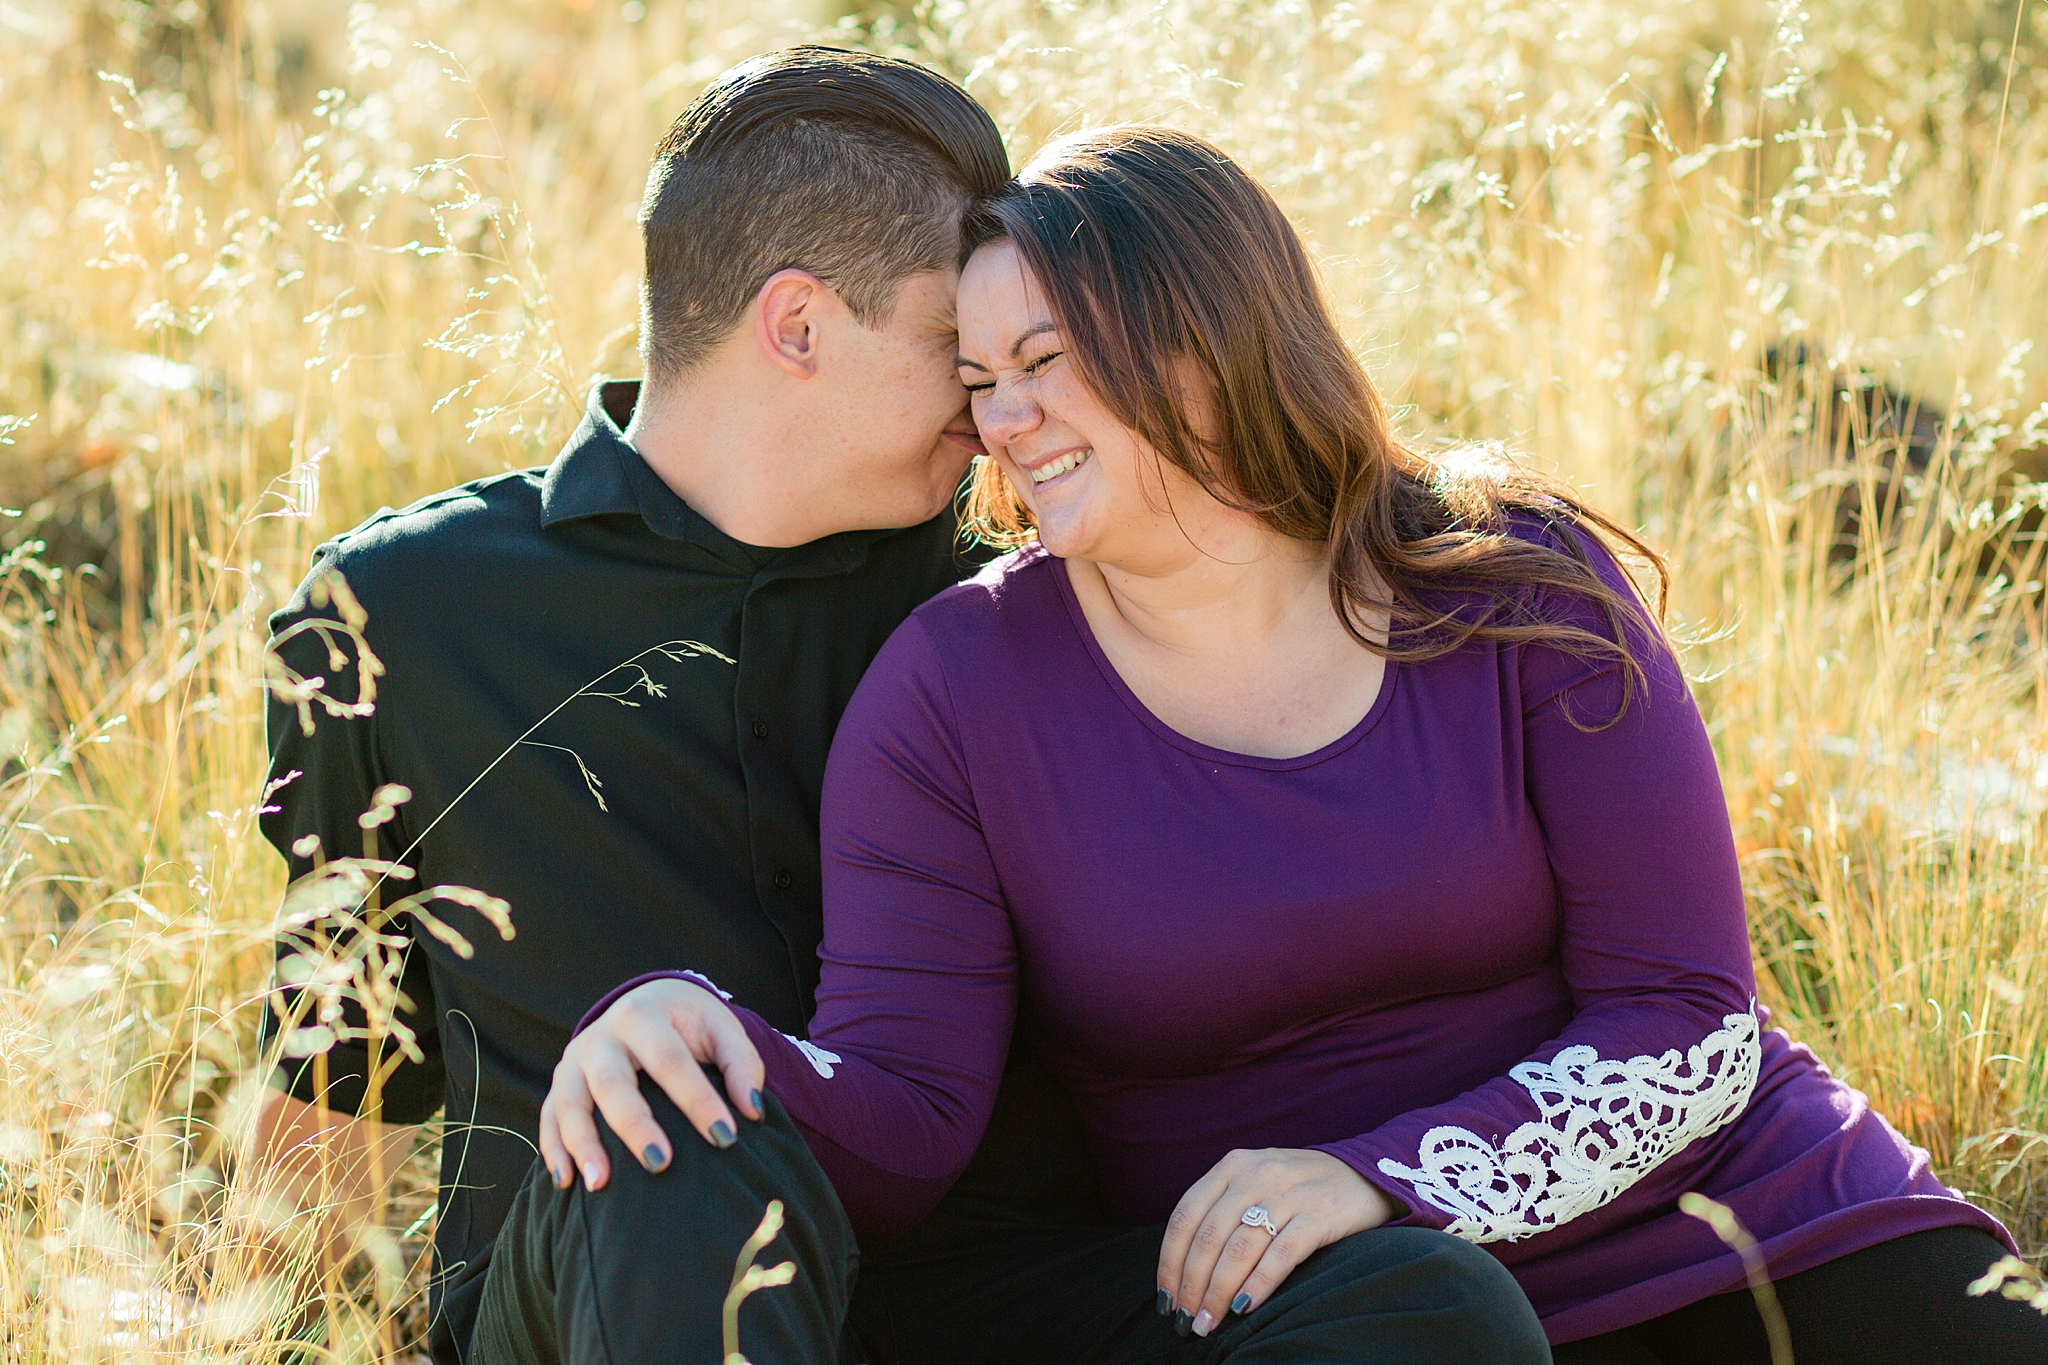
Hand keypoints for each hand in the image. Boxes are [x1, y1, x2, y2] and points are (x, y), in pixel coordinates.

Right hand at [538, 978, 765, 1191]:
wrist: (645, 1003)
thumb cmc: (688, 1024)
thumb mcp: (719, 1027)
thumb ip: (741, 1064)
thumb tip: (752, 1111)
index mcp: (643, 1015)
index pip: (671, 1060)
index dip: (698, 1100)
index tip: (726, 1137)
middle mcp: (601, 1036)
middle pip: (612, 1082)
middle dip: (634, 1124)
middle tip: (659, 1163)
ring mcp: (574, 1061)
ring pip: (571, 1103)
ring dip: (583, 1144)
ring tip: (600, 1185)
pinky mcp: (560, 1085)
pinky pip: (549, 1118)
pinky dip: (553, 1150)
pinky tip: (566, 1183)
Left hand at [1157, 1148, 1398, 1336]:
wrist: (1365, 1175)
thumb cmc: (1298, 1189)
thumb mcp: (1255, 1182)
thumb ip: (1221, 1210)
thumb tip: (1183, 1269)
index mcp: (1233, 1165)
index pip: (1186, 1215)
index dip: (1171, 1261)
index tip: (1166, 1298)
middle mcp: (1257, 1173)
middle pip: (1209, 1236)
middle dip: (1192, 1285)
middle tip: (1186, 1320)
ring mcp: (1290, 1192)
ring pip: (1240, 1248)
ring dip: (1218, 1293)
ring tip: (1208, 1323)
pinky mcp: (1321, 1214)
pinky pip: (1281, 1254)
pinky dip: (1258, 1284)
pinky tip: (1244, 1308)